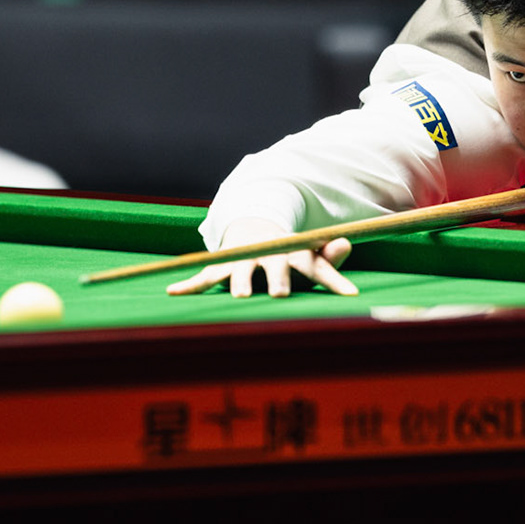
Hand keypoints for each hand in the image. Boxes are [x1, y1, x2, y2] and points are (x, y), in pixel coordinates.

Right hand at [166, 218, 358, 297]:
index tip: (351, 294)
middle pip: (274, 266)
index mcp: (294, 254)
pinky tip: (172, 291)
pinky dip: (188, 285)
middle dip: (277, 278)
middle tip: (280, 293)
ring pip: (239, 271)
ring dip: (239, 281)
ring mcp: (242, 259)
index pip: (317, 266)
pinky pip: (204, 277)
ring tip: (240, 295)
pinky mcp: (222, 265)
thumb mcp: (311, 256)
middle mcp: (268, 255)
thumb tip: (346, 245)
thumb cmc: (289, 253)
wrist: (253, 227)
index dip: (334, 280)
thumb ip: (330, 258)